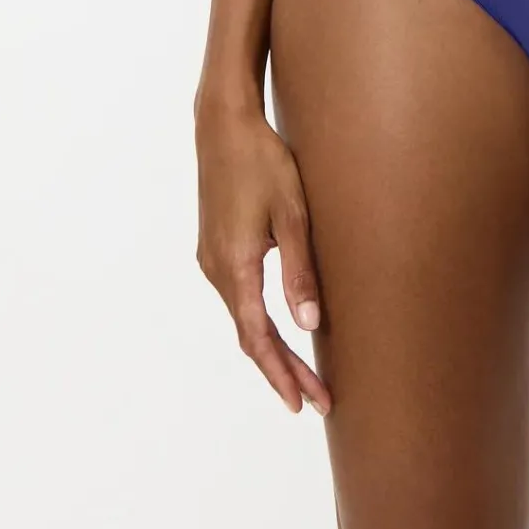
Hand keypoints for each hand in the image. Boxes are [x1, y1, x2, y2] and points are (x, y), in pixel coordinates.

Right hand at [194, 102, 331, 416]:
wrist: (223, 125)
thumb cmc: (264, 162)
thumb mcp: (292, 213)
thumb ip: (299, 269)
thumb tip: (309, 323)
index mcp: (236, 266)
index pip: (259, 338)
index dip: (283, 374)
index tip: (306, 403)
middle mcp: (217, 270)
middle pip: (250, 337)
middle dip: (282, 371)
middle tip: (316, 400)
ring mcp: (212, 259)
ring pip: (243, 319)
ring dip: (272, 348)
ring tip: (304, 374)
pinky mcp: (215, 248)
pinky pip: (239, 298)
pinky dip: (260, 322)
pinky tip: (280, 327)